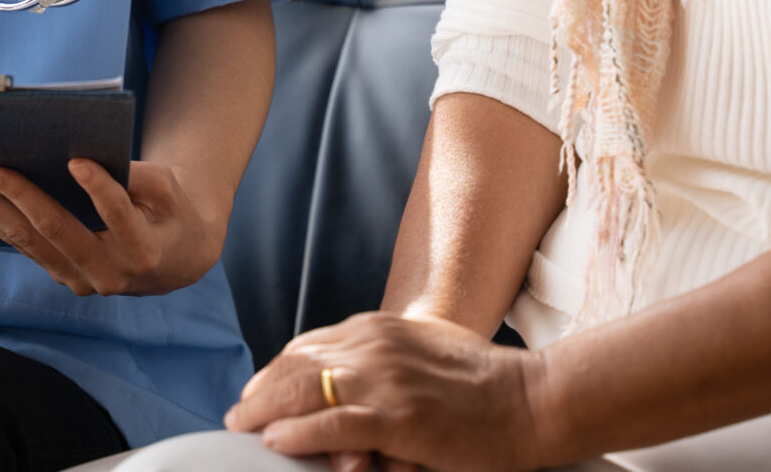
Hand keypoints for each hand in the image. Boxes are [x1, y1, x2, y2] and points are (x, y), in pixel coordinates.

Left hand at [0, 158, 226, 296]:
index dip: (100, 192)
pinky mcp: (58, 273)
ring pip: (26, 242)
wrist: (173, 258)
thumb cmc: (171, 211)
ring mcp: (78, 279)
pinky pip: (20, 245)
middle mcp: (107, 274)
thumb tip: (91, 157)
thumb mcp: (171, 190)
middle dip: (16, 197)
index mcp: (143, 251)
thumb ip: (141, 178)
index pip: (120, 218)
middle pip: (55, 231)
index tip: (77, 162)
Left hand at [224, 312, 552, 471]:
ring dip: (267, 411)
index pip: (308, 346)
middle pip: (297, 364)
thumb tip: (348, 383)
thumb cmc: (483, 385)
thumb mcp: (423, 356)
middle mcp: (375, 345)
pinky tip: (278, 441)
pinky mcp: (399, 415)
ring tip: (246, 428)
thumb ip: (384, 364)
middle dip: (262, 391)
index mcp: (380, 329)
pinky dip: (301, 432)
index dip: (277, 371)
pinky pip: (334, 422)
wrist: (530, 400)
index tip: (260, 392)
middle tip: (240, 415)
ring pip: (305, 389)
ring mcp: (386, 379)